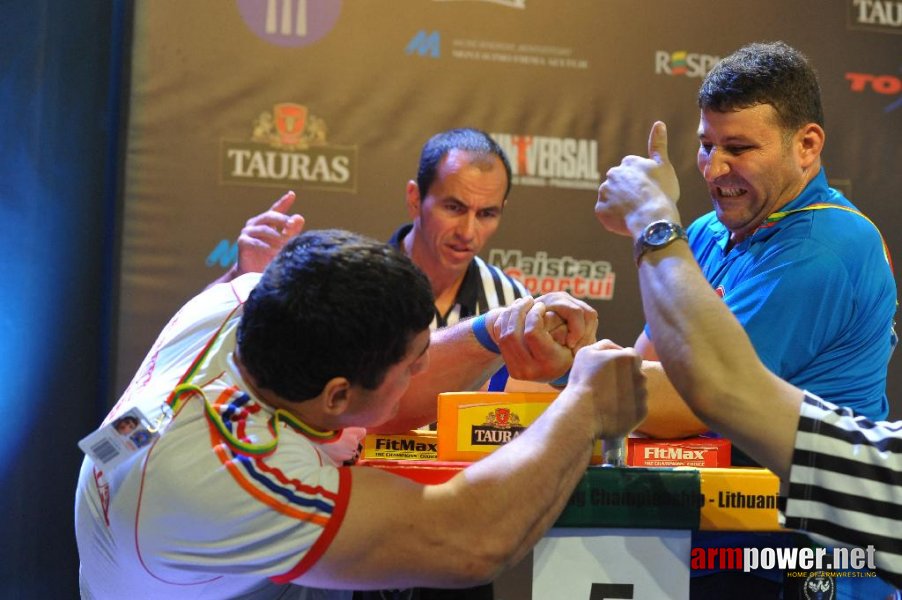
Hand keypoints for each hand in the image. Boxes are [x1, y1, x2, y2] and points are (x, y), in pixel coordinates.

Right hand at [235, 191, 305, 275]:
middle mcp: (256, 223)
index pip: (276, 209)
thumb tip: (300, 218)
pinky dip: (266, 247)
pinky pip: (255, 242)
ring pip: (264, 230)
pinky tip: (274, 252)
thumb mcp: (283, 243)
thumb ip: (292, 231)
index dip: (283, 202)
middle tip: (292, 224)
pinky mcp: (242, 241)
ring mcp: (248, 231)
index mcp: (267, 221)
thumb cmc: (270, 256)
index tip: (291, 194)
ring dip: (276, 237)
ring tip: (286, 244)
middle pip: (269, 216)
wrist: (253, 272)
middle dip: (282, 219)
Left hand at [486, 294, 595, 381]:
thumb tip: (544, 312)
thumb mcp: (572, 336)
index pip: (532, 332)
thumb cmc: (570, 347)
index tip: (540, 305)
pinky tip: (514, 312)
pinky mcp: (512, 371)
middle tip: (529, 300)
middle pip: (512, 335)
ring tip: (521, 302)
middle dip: (519, 311)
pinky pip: (501, 342)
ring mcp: (519, 373)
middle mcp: (532, 372)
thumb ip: (559, 323)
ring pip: (504, 337)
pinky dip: (505, 323)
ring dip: (510, 314)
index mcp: (551, 363)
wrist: (557, 370)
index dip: (534, 315)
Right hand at [565, 340, 646, 438]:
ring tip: (607, 399)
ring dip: (627, 392)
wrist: (584, 413)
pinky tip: (612, 410)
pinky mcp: (642, 412)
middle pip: (636, 373)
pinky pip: (636, 407)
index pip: (631, 355)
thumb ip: (605, 345)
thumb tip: (618, 348)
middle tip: (606, 385)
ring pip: (637, 390)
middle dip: (625, 377)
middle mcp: (641, 375)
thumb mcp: (587, 352)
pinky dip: (627, 408)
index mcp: (630, 358)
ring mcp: (643, 395)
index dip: (619, 362)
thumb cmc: (583, 380)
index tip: (607, 370)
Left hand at [595, 121, 680, 237]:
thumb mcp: (664, 165)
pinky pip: (606, 215)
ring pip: (612, 200)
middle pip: (620, 185)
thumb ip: (658, 145)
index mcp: (628, 163)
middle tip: (642, 203)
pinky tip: (627, 221)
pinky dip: (614, 219)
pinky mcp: (600, 210)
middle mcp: (612, 174)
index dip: (642, 184)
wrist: (652, 217)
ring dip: (620, 206)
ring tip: (635, 213)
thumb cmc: (661, 192)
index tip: (649, 191)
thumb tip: (658, 123)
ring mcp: (604, 192)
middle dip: (628, 193)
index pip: (632, 173)